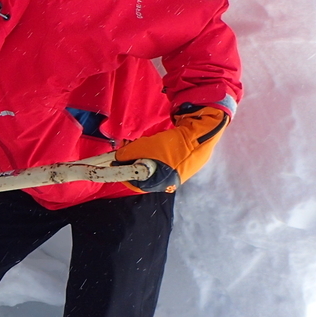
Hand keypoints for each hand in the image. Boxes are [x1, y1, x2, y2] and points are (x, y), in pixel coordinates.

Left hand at [114, 104, 230, 193]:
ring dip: (143, 154)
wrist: (202, 133)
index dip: (121, 170)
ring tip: (141, 142)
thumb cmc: (172, 143)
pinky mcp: (182, 165)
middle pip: (141, 174)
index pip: (132, 182)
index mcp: (158, 183)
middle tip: (127, 146)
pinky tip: (155, 143)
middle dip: (132, 159)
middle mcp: (166, 183)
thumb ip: (126, 154)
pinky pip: (162, 161)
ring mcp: (175, 175)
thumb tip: (116, 158)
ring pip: (151, 166)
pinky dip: (155, 153)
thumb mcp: (143, 146)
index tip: (114, 160)